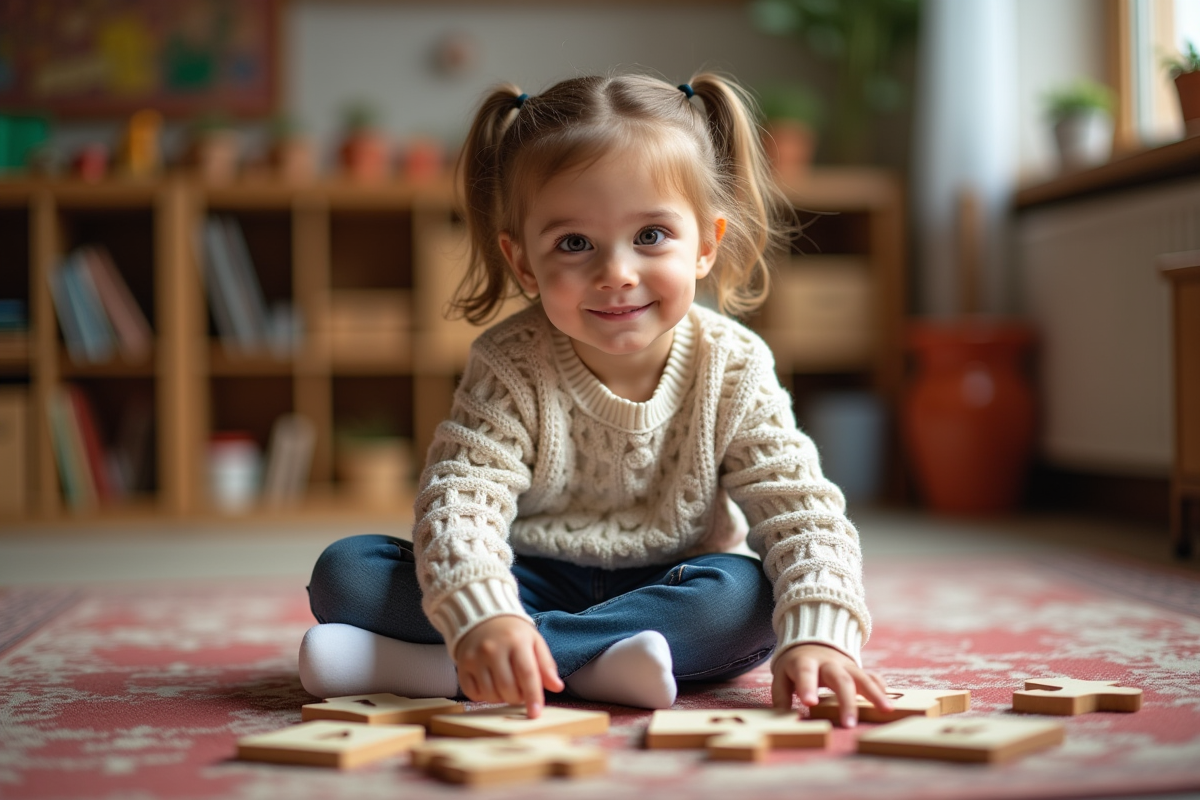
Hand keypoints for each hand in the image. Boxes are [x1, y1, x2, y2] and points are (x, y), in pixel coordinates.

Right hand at [454, 616, 563, 718]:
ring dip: (501, 698)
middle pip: (508, 688)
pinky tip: (490, 684)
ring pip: (490, 694)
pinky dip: (483, 695)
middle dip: (517, 697)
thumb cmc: (513, 634)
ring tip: (505, 685)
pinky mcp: (462, 665)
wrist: (482, 618)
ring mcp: (475, 657)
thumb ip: (546, 665)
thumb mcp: (534, 642)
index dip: (533, 696)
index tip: (535, 713)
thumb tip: (557, 687)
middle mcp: (493, 649)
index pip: (527, 674)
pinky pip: (472, 693)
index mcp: (516, 641)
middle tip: (520, 690)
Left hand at [771, 643, 890, 726]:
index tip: (808, 703)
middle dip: (846, 701)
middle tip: (848, 724)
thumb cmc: (795, 665)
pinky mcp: (858, 670)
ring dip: (875, 694)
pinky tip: (888, 703)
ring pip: (862, 677)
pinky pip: (872, 677)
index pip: (806, 672)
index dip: (807, 686)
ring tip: (887, 710)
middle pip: (840, 679)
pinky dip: (880, 688)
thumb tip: (783, 716)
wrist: (812, 640)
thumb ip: (781, 694)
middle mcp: (829, 663)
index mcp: (805, 662)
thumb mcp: (782, 674)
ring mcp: (846, 666)